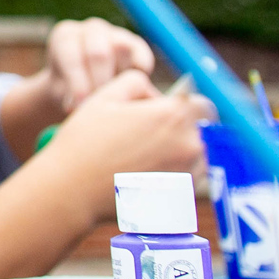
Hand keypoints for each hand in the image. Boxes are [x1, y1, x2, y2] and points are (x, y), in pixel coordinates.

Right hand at [38, 72, 206, 197]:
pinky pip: (191, 178)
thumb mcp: (104, 97)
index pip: (202, 104)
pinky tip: (148, 173)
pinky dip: (178, 173)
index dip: (185, 105)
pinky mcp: (181, 196)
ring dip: (184, 150)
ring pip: (200, 155)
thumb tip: (156, 93)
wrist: (73, 190)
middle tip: (154, 134)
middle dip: (185, 128)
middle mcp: (188, 144)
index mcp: (172, 115)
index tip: (168, 111)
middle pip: (204, 130)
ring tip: (149, 155)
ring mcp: (188, 174)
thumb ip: (135, 82)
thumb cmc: (84, 142)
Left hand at [39, 19, 155, 114]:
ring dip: (120, 80)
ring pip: (122, 52)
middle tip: (100, 107)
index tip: (81, 108)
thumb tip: (77, 107)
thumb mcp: (60, 93)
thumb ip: (67, 96)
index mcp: (65, 36)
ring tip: (114, 101)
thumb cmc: (67, 91)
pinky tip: (129, 96)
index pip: (72, 57)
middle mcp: (91, 29)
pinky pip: (142, 61)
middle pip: (98, 54)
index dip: (78, 85)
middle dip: (100, 85)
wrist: (88, 88)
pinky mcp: (137, 45)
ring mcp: (116, 34)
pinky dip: (138, 79)